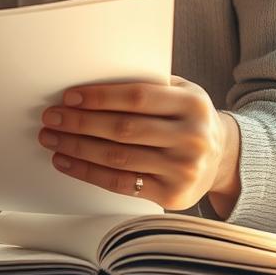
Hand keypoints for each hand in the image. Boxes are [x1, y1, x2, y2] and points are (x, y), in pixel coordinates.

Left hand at [37, 76, 240, 211]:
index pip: (138, 97)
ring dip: (77, 148)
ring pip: (117, 158)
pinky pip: (121, 184)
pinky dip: (88, 172)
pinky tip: (67, 161)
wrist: (223, 158)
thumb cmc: (187, 118)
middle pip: (123, 129)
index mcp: (193, 104)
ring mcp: (184, 169)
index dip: (100, 96)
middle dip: (80, 123)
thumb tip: (91, 79)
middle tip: (52, 117)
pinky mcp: (172, 196)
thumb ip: (147, 84)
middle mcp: (192, 138)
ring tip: (52, 138)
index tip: (70, 97)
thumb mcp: (180, 93)